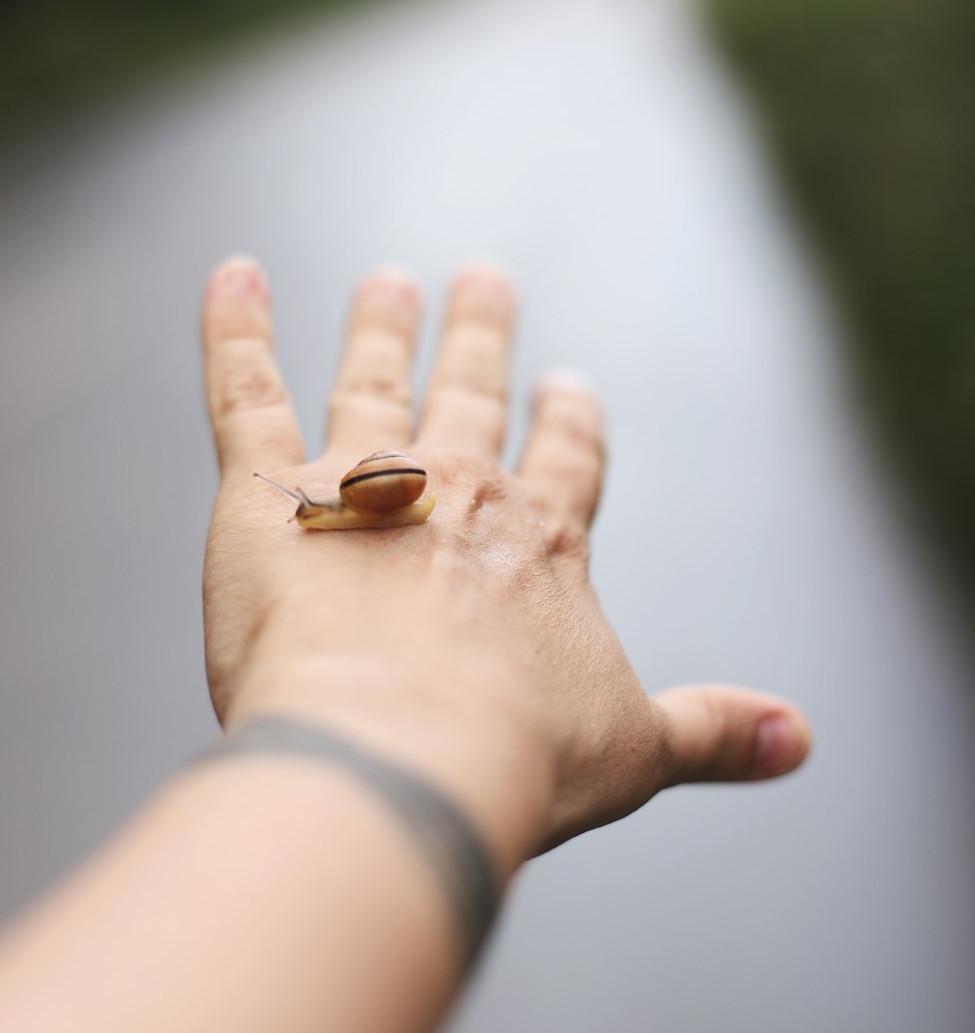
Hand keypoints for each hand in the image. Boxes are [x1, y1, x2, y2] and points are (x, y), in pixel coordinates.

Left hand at [201, 257, 810, 864]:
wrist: (402, 753)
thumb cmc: (515, 756)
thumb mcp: (636, 748)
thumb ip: (714, 734)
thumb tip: (800, 742)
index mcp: (540, 540)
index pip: (564, 458)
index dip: (567, 420)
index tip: (567, 384)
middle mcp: (456, 489)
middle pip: (472, 392)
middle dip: (480, 336)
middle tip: (483, 278)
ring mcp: (361, 479)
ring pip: (373, 377)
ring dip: (381, 326)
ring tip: (386, 281)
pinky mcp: (268, 492)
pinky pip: (246, 388)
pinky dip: (235, 328)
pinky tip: (233, 276)